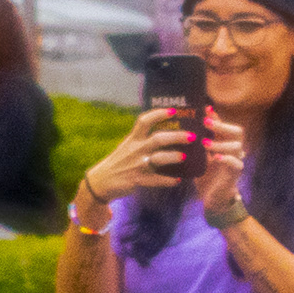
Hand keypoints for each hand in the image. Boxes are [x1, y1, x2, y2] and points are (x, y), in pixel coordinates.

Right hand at [79, 106, 194, 202]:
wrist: (101, 181)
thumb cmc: (119, 161)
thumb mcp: (127, 146)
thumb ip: (143, 139)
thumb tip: (167, 130)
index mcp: (133, 139)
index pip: (145, 121)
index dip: (159, 114)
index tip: (174, 111)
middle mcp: (136, 150)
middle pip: (158, 139)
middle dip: (177, 136)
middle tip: (192, 136)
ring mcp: (137, 165)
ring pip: (158, 159)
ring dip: (173, 157)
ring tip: (184, 157)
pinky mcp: (138, 180)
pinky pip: (156, 180)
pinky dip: (168, 181)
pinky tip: (177, 180)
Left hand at [196, 111, 250, 220]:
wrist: (212, 199)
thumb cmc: (205, 176)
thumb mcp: (197, 158)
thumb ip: (194, 145)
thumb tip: (178, 129)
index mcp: (223, 144)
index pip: (223, 125)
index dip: (216, 116)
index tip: (204, 108)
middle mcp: (232, 150)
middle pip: (237, 131)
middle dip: (222, 125)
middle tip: (206, 124)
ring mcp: (236, 161)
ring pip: (237, 146)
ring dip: (221, 143)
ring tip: (206, 143)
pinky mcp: (235, 175)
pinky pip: (237, 164)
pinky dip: (227, 159)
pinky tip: (216, 158)